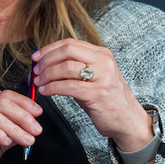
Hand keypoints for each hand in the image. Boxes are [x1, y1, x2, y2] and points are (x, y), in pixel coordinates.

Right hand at [0, 91, 42, 163]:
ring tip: (27, 139)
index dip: (24, 102)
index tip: (38, 113)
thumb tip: (31, 126)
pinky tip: (6, 141)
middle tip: (36, 129)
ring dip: (16, 128)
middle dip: (23, 116)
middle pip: (2, 103)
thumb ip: (12, 131)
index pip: (5, 96)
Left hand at [32, 39, 151, 153]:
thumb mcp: (93, 77)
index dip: (49, 49)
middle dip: (47, 59)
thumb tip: (47, 64)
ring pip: (66, 67)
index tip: (37, 57)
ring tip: (39, 82)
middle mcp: (103, 61)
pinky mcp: (98, 93)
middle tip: (36, 70)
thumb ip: (74, 68)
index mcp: (101, 54)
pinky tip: (46, 91)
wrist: (128, 120)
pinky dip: (52, 88)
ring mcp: (102, 77)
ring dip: (47, 74)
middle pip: (67, 50)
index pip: (70, 43)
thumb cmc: (107, 99)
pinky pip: (68, 86)